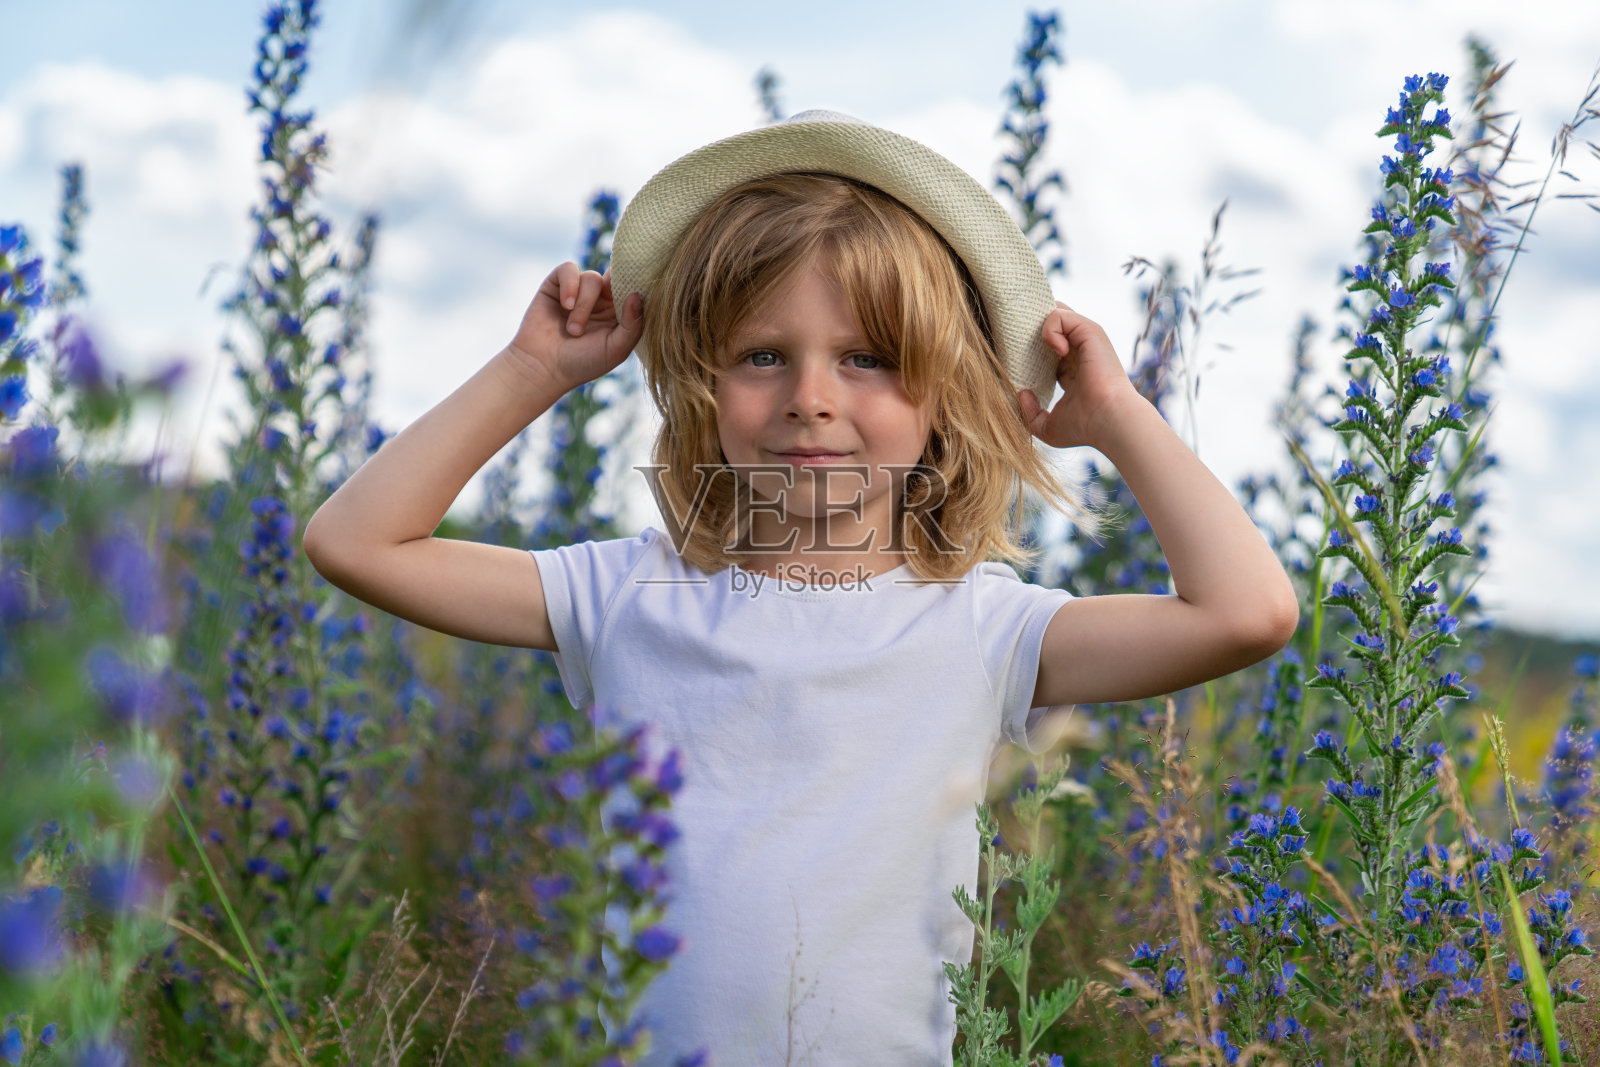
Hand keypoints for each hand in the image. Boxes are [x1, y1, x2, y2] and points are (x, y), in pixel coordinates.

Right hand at [506, 262, 643, 391]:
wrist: (542, 368)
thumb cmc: (582, 363)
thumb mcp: (616, 349)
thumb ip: (632, 325)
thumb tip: (637, 294)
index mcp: (618, 313)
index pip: (632, 289)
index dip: (635, 286)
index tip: (635, 293)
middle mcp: (600, 300)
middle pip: (614, 279)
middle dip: (610, 293)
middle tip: (605, 311)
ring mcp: (578, 291)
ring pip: (592, 278)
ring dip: (584, 304)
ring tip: (573, 330)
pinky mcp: (556, 284)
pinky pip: (569, 269)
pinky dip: (570, 285)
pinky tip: (566, 306)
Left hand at [1018, 303, 1141, 449]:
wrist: (1109, 420)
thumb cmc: (1084, 427)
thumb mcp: (1048, 426)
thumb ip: (1030, 413)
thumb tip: (1021, 394)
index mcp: (1070, 370)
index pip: (1047, 347)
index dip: (1028, 347)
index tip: (1012, 357)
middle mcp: (1078, 352)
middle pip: (1051, 323)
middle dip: (1029, 326)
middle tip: (1013, 342)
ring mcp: (1084, 340)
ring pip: (1054, 313)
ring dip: (1036, 325)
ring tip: (1033, 348)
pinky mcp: (1089, 332)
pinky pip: (1059, 315)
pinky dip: (1049, 329)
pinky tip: (1055, 350)